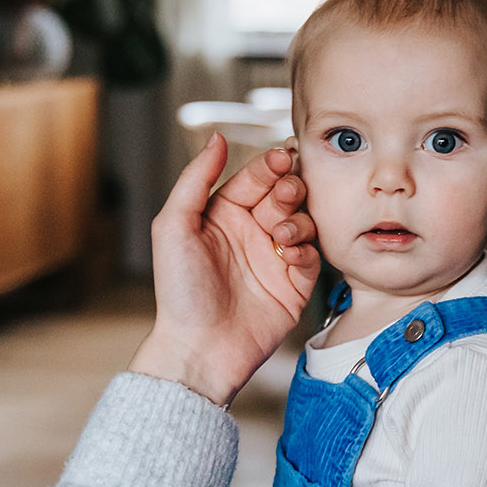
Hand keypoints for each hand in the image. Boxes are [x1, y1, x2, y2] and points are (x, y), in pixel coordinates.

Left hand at [129, 135, 319, 404]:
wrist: (199, 347)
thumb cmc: (179, 292)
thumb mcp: (173, 226)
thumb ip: (196, 179)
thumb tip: (216, 138)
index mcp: (223, 215)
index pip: (256, 177)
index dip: (271, 165)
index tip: (282, 158)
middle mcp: (251, 233)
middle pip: (285, 195)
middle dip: (290, 189)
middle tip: (287, 193)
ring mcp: (274, 258)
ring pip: (303, 222)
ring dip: (297, 220)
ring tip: (280, 234)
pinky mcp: (294, 285)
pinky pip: (313, 256)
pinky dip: (306, 250)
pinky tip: (288, 255)